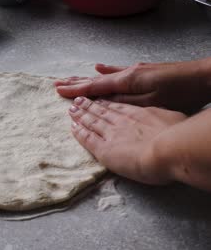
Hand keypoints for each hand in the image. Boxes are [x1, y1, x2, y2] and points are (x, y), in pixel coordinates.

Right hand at [55, 60, 210, 112]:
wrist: (204, 78)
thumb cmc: (180, 94)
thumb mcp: (150, 102)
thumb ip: (124, 102)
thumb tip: (101, 103)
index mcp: (126, 82)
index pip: (94, 87)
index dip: (76, 90)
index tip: (59, 91)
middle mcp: (127, 74)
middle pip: (96, 79)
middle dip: (76, 82)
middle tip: (57, 84)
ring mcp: (135, 71)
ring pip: (104, 75)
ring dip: (87, 77)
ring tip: (72, 78)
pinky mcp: (144, 71)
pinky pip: (118, 70)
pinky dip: (107, 70)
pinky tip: (100, 66)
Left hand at [68, 97, 186, 184]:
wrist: (168, 149)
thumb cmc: (177, 137)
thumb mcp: (173, 119)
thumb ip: (163, 119)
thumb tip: (164, 120)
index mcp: (139, 113)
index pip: (118, 107)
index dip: (106, 103)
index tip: (99, 99)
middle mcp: (122, 121)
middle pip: (101, 111)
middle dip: (89, 105)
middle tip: (79, 100)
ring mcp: (111, 133)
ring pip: (92, 121)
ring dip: (80, 115)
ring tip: (72, 109)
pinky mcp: (103, 149)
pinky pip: (87, 138)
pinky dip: (79, 132)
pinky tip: (73, 127)